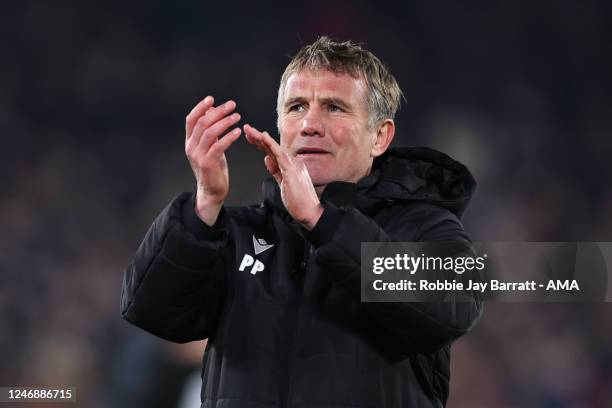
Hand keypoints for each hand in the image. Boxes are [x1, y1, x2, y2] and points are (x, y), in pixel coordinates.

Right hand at [185, 96, 241, 224]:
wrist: (211, 190)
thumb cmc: (213, 168)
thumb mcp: (210, 146)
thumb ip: (210, 130)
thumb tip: (213, 109)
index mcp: (190, 141)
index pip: (191, 120)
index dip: (200, 107)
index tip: (211, 98)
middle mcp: (191, 147)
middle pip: (202, 123)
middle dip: (218, 112)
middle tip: (232, 105)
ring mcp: (198, 155)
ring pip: (210, 132)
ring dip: (225, 122)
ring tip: (237, 116)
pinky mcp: (207, 163)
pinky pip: (218, 146)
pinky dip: (229, 137)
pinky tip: (238, 132)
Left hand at [243, 124, 322, 229]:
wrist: (310, 212)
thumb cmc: (299, 202)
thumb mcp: (283, 184)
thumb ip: (276, 171)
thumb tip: (268, 160)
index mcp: (290, 165)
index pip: (273, 152)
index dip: (261, 143)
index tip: (250, 137)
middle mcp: (293, 162)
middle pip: (272, 147)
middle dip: (258, 137)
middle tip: (246, 128)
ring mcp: (293, 165)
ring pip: (274, 147)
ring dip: (261, 138)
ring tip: (249, 131)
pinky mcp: (292, 170)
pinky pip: (280, 154)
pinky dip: (271, 144)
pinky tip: (263, 136)